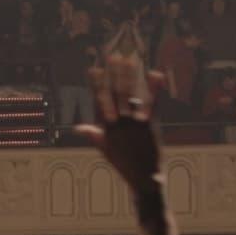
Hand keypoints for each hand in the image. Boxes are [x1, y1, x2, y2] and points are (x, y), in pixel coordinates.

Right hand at [75, 58, 169, 217]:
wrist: (142, 178)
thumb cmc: (124, 164)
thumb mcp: (105, 150)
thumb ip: (94, 135)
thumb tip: (79, 128)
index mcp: (106, 127)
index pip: (99, 101)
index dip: (96, 84)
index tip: (93, 69)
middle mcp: (117, 123)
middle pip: (113, 93)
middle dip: (112, 74)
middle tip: (111, 56)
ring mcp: (132, 123)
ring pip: (128, 95)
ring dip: (127, 76)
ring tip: (128, 60)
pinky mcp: (147, 125)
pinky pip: (151, 103)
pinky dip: (154, 88)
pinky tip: (156, 74)